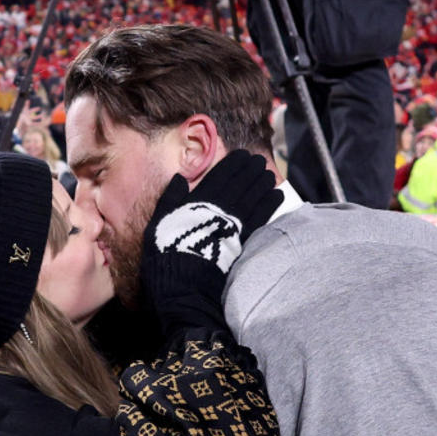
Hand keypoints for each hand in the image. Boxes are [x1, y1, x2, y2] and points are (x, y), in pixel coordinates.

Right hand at [145, 150, 279, 274]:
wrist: (183, 280)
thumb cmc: (166, 250)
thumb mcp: (159, 220)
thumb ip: (170, 197)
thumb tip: (179, 178)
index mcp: (198, 200)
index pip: (220, 176)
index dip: (233, 164)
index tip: (243, 155)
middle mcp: (219, 207)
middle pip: (239, 183)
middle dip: (251, 170)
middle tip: (259, 160)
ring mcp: (233, 222)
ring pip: (252, 196)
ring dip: (262, 183)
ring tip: (269, 174)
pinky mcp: (243, 238)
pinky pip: (260, 216)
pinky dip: (269, 204)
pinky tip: (277, 195)